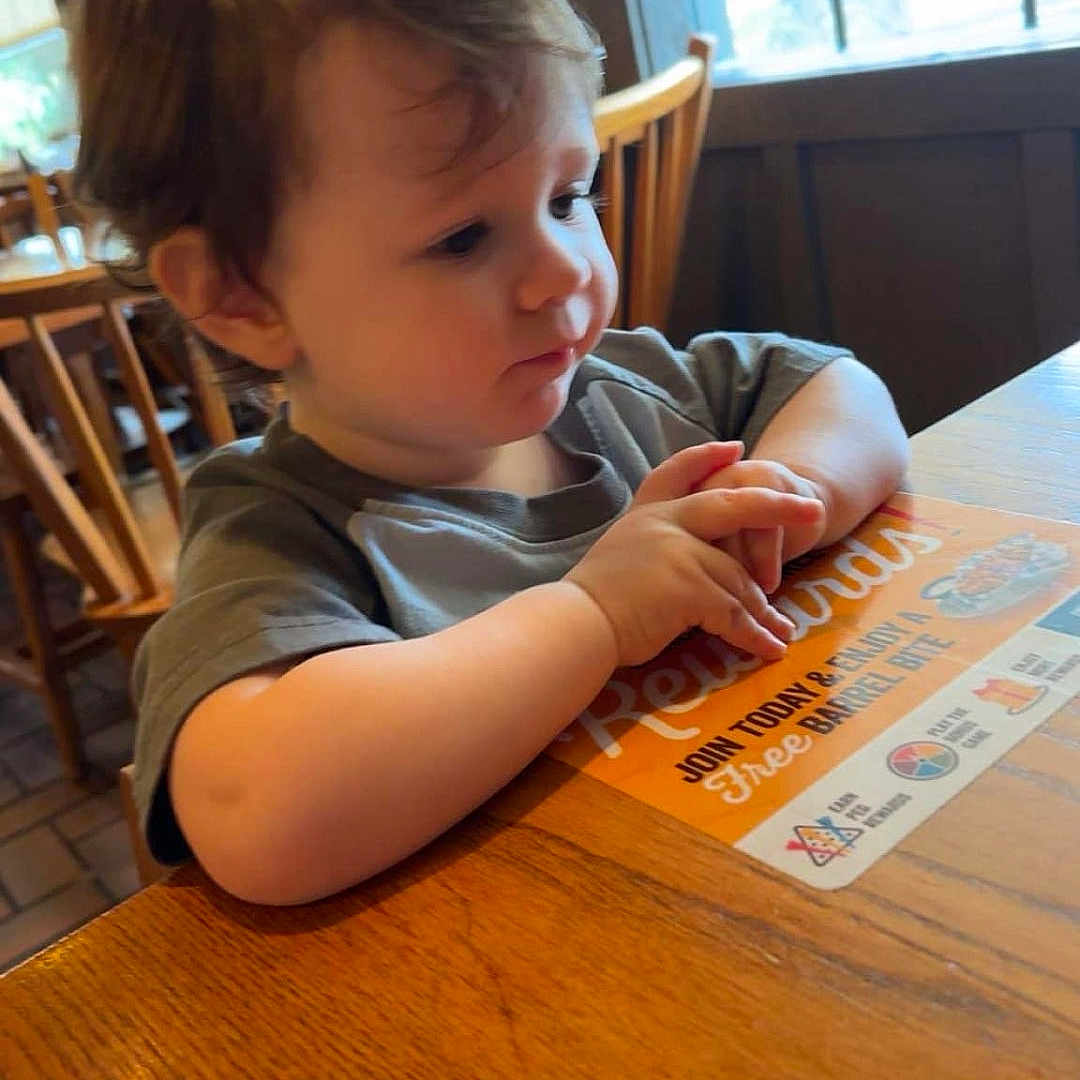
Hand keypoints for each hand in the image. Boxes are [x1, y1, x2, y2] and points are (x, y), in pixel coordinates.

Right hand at [565, 443, 825, 666]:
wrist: (576, 623)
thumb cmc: (590, 602)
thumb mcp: (619, 555)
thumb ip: (654, 547)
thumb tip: (694, 565)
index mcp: (645, 514)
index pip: (675, 473)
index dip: (705, 458)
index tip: (735, 447)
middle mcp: (665, 523)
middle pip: (732, 505)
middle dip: (777, 506)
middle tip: (814, 510)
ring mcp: (678, 551)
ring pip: (738, 579)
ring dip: (763, 611)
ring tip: (782, 631)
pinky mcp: (688, 586)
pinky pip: (734, 612)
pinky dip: (754, 634)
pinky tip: (769, 647)